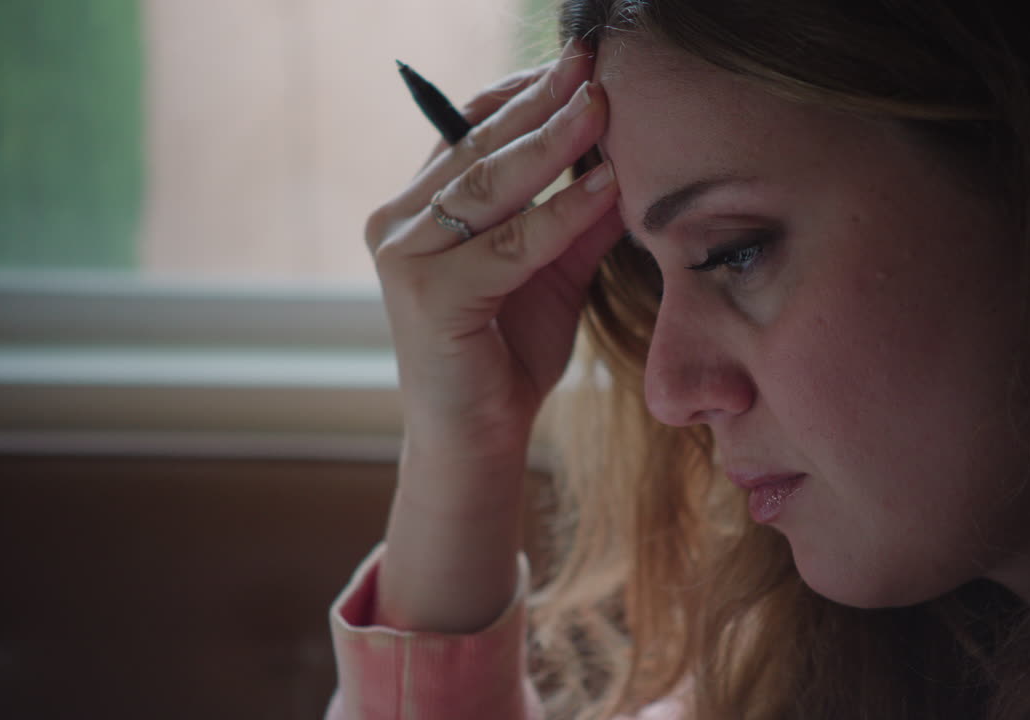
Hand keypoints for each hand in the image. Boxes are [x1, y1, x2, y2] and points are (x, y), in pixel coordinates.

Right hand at [366, 39, 622, 464]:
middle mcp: (400, 220)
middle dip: (543, 100)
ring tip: (604, 109)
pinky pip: (509, 244)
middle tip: (594, 63)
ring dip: (553, 142)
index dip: (526, 92)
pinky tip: (606, 187)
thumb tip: (628, 156)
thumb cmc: (508, 354)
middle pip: (478, 142)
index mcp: (421, 206)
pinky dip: (562, 214)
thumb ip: (580, 217)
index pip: (471, 125)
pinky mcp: (427, 294)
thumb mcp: (554, 270)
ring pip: (490, 184)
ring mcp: (405, 255)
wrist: (477, 438)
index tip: (583, 64)